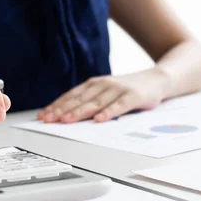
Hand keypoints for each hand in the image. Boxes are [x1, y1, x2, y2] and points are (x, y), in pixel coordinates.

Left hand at [37, 68, 168, 123]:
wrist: (157, 79)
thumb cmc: (128, 90)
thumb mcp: (106, 92)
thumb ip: (89, 101)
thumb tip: (65, 114)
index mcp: (94, 84)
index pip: (71, 96)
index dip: (56, 105)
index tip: (43, 115)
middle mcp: (103, 85)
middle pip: (79, 99)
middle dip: (62, 110)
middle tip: (48, 119)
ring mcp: (118, 90)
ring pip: (95, 102)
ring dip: (79, 112)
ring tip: (66, 120)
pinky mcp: (133, 96)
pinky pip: (119, 106)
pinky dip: (108, 112)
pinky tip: (99, 120)